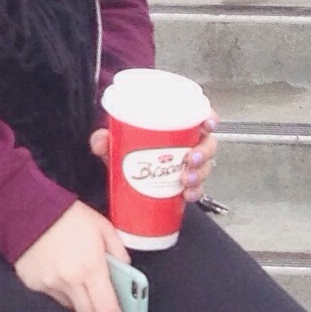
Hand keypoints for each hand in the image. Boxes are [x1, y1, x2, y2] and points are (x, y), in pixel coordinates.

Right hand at [15, 198, 132, 311]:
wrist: (26, 208)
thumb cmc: (67, 215)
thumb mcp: (103, 227)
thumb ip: (119, 251)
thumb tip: (126, 271)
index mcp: (91, 267)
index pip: (108, 309)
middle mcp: (70, 281)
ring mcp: (49, 285)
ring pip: (71, 310)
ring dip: (82, 309)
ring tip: (86, 296)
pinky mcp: (34, 285)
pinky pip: (53, 299)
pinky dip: (63, 296)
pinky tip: (64, 281)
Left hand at [92, 119, 216, 200]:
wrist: (124, 177)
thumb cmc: (127, 150)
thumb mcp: (115, 142)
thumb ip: (105, 139)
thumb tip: (101, 141)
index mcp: (176, 125)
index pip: (200, 115)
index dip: (209, 118)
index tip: (207, 124)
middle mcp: (187, 143)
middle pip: (208, 143)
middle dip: (204, 151)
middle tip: (190, 159)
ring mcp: (188, 165)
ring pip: (205, 166)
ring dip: (199, 173)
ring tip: (185, 180)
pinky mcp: (186, 185)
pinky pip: (198, 188)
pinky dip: (194, 192)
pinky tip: (187, 196)